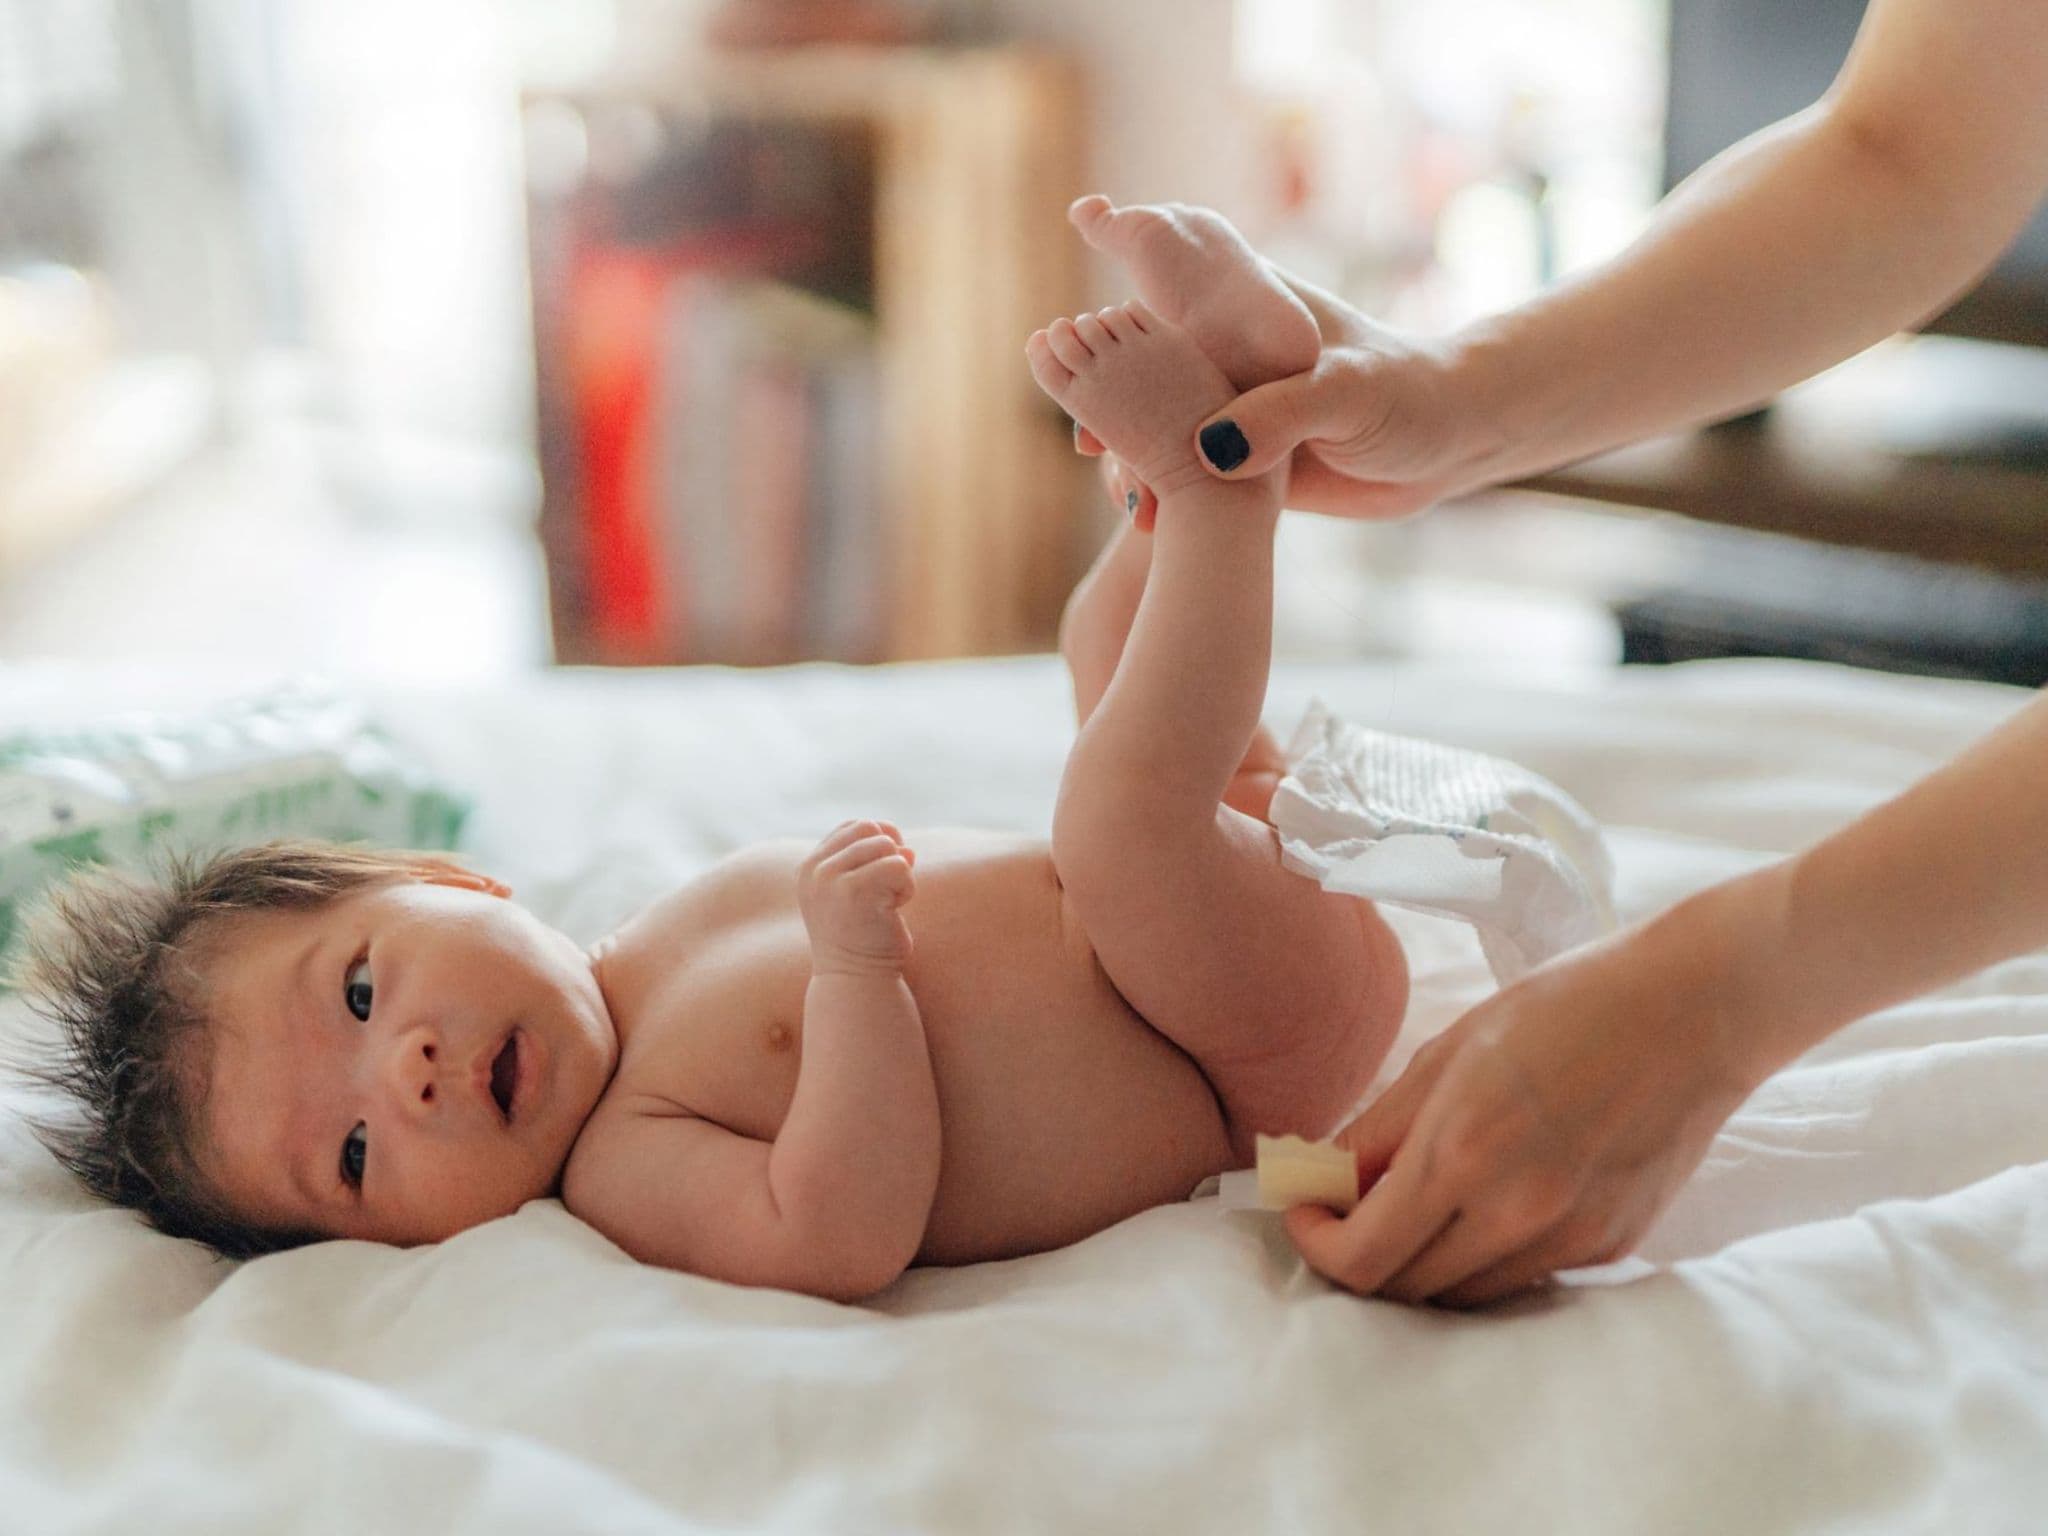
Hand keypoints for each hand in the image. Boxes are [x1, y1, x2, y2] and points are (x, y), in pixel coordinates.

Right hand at [798, 819, 916, 976]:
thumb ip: (876, 864)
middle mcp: (814, 869)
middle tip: (887, 893)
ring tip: (888, 905)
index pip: (853, 826)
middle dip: (890, 856)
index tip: (883, 877)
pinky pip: (898, 866)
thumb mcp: (861, 894)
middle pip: (870, 829)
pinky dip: (907, 888)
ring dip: (900, 874)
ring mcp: (829, 878)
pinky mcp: (852, 890)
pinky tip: (894, 911)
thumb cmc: (864, 940)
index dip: (881, 842)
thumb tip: (907, 849)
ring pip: (886, 845)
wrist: (856, 981)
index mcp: (810, 867)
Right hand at [1076, 271, 1479, 521]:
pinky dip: (1158, 494)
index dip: (1121, 271)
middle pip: (1144, 367)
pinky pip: (1183, 476)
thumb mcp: (1348, 397)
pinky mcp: (1242, 463)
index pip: (1167, 282)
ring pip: (1156, 428)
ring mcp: (1232, 410)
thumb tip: (1209, 450)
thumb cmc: (1411, 396)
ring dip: (1129, 457)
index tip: (1071, 302)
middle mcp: (1229, 358)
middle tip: (1090, 444)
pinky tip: (1143, 521)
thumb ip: (1279, 418)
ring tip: (1122, 496)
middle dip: (1106, 398)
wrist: (1451, 447)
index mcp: (1248, 315)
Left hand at [1285, 889, 1770, 1306]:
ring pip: (1461, 1296)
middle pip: (1404, 1291)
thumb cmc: (1564, 1007)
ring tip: (1413, 1207)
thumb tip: (1324, 1183)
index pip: (1361, 1258)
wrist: (1696, 1009)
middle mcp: (1515, 1213)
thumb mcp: (1449, 1050)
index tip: (1306, 1213)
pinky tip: (1483, 1205)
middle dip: (1359, 1259)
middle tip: (1347, 1212)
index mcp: (1462, 1154)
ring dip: (1420, 1265)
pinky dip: (1482, 1258)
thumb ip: (1379, 1129)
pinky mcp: (1610, 1248)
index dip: (1316, 1245)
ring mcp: (1569, 1240)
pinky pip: (1521, 1280)